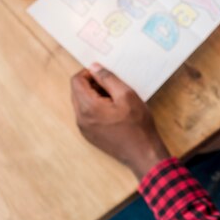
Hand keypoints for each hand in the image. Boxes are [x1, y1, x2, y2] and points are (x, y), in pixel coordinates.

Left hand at [71, 63, 169, 179]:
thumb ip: (108, 79)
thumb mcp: (127, 95)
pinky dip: (96, 107)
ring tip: (115, 98)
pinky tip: (114, 111)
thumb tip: (94, 67)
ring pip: (81, 103)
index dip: (89, 72)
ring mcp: (84, 128)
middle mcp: (81, 118)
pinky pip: (86, 115)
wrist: (142, 152)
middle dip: (92, 84)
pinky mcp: (90, 135)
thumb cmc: (137, 124)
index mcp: (88, 107)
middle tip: (113, 85)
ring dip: (94, 95)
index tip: (104, 73)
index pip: (76, 81)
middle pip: (77, 92)